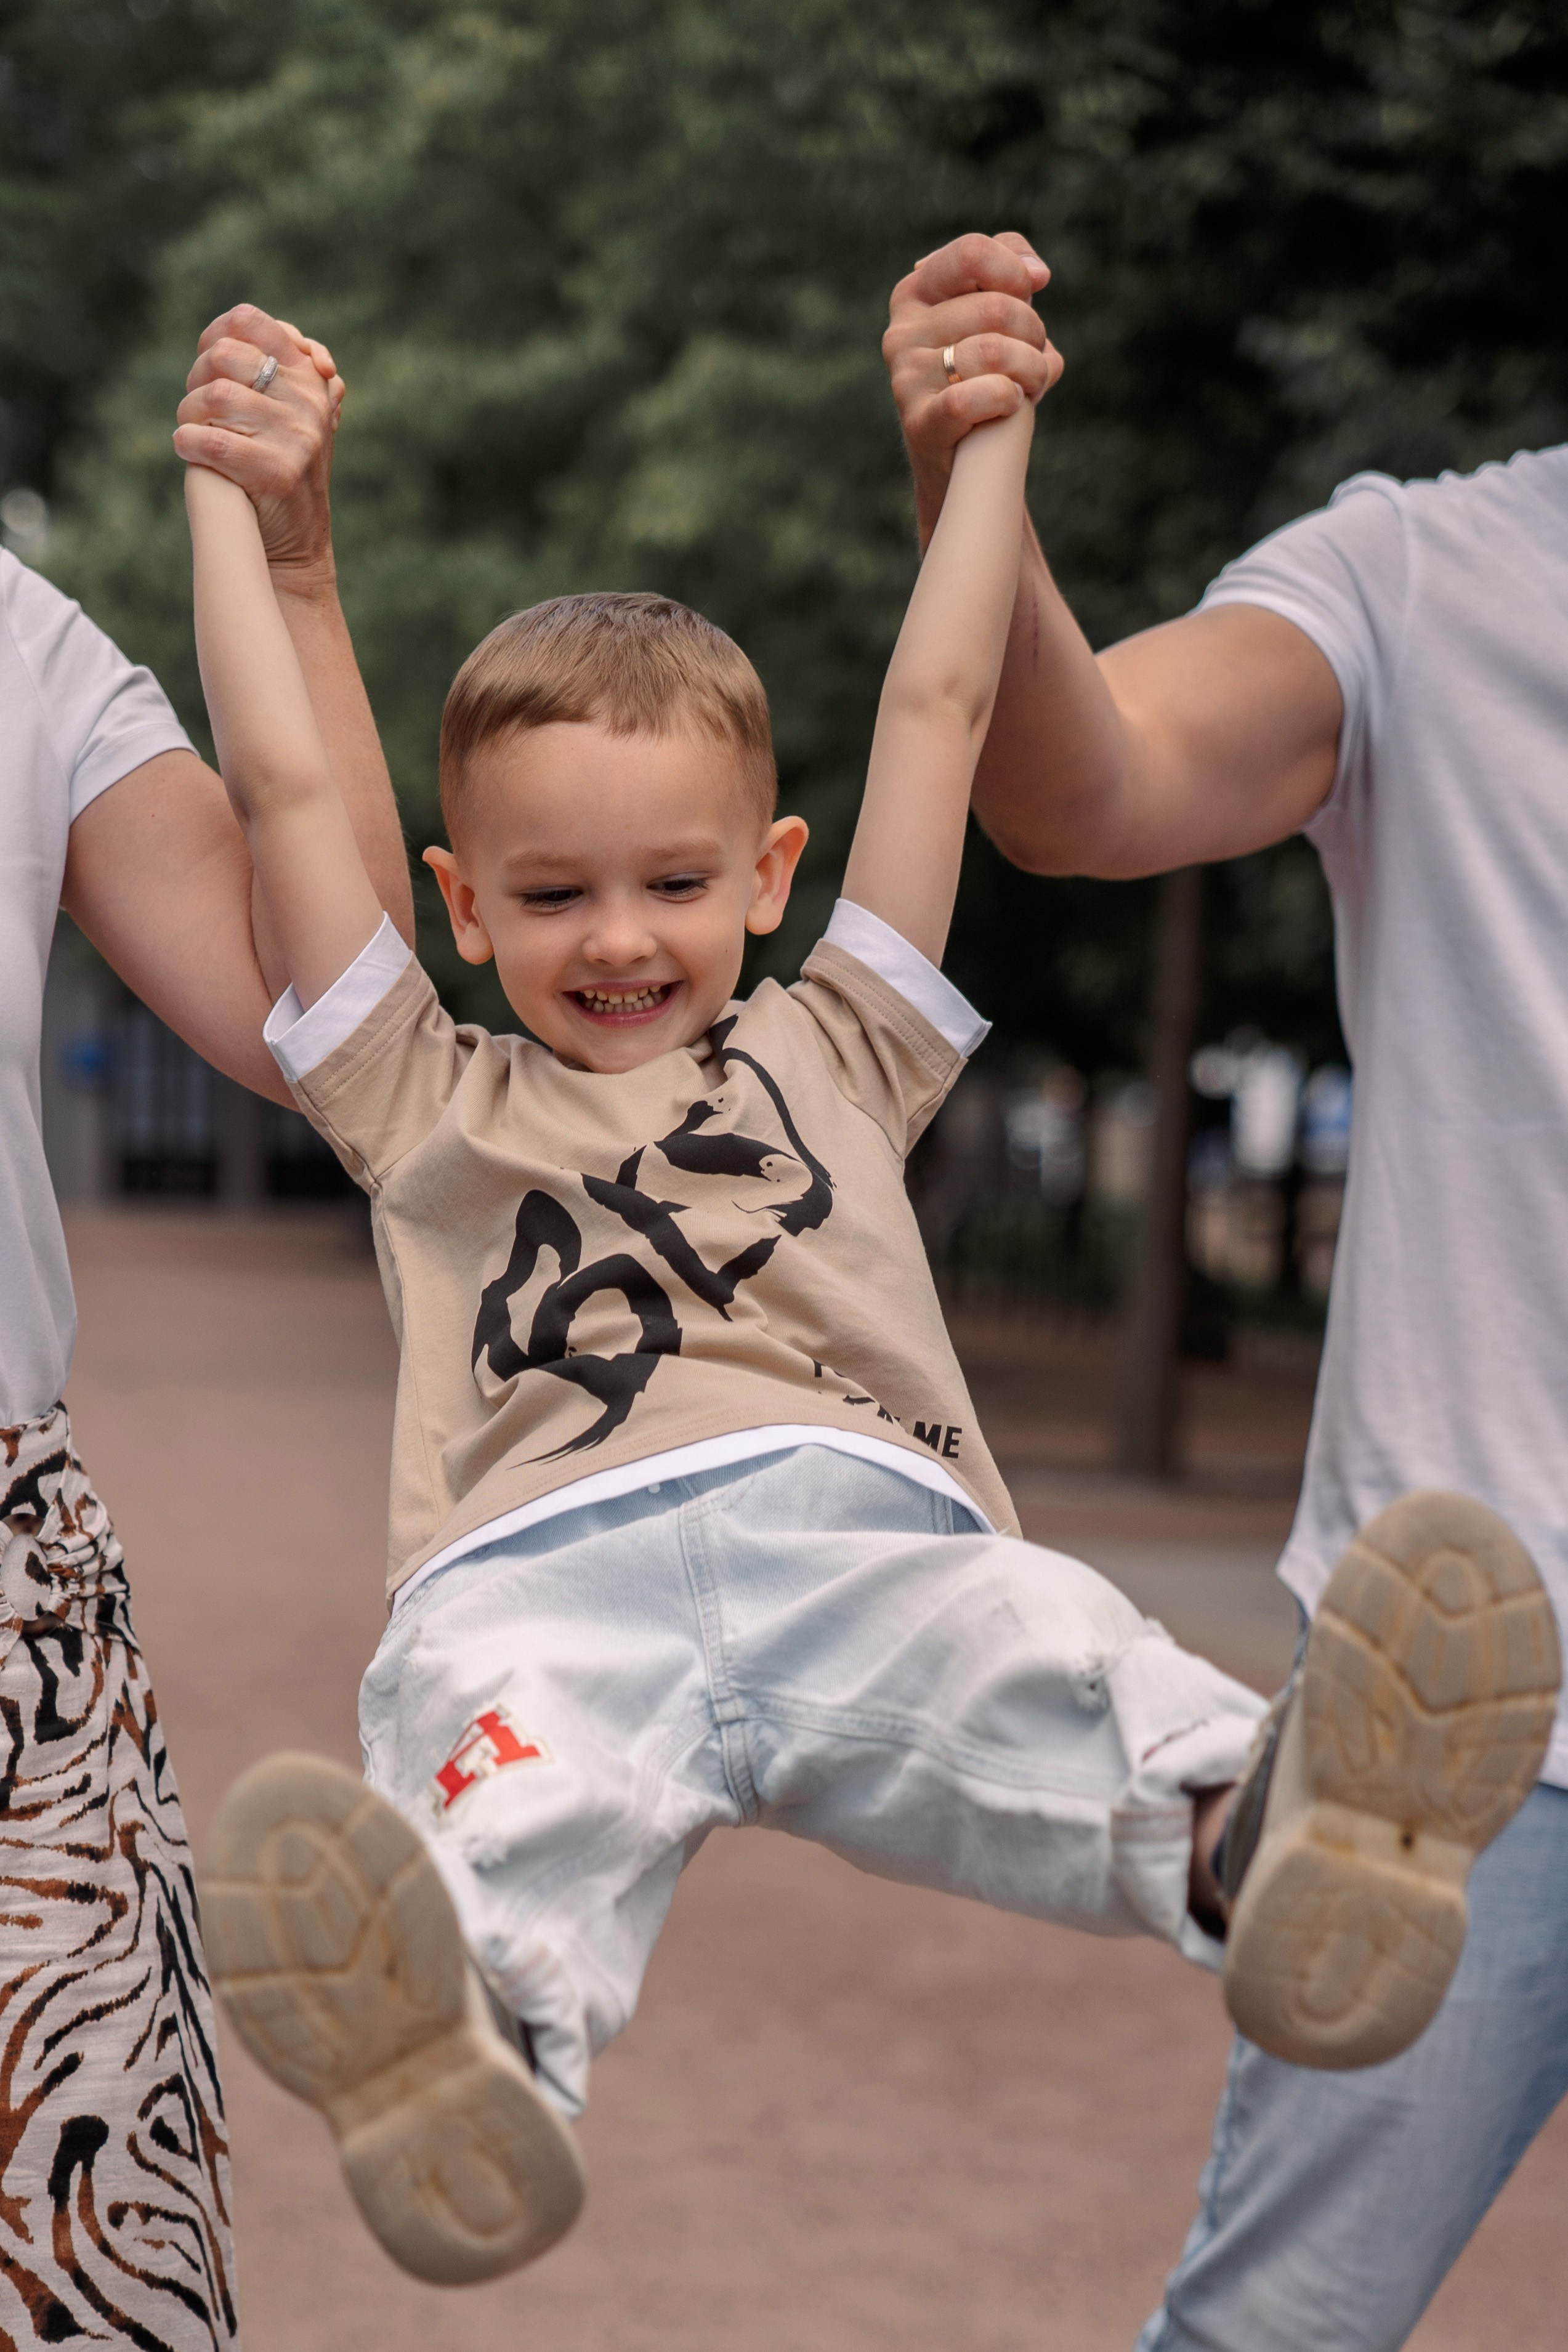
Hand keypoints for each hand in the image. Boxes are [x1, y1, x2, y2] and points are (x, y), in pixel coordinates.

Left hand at [173, 304, 344, 587]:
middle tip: (198, 407)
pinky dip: (188, 445)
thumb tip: (238, 324)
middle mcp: (308, 401)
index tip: (210, 366)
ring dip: (189, 415)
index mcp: (308, 377)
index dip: (215, 335)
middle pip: (223, 356)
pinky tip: (189, 450)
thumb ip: (272, 367)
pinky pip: (212, 442)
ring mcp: (297, 437)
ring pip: (215, 396)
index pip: (249, 322)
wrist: (297, 545)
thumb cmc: (279, 470)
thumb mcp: (290, 413)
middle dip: (196, 380)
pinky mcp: (278, 472)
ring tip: (193, 431)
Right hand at [882, 231, 1061, 536]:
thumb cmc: (984, 376)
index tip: (1031, 293)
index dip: (1015, 273)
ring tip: (1028, 385)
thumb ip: (1010, 270)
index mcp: (916, 293)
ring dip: (1031, 370)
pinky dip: (1007, 399)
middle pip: (996, 306)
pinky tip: (1010, 405)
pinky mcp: (919, 424)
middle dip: (1033, 332)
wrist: (962, 460)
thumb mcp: (996, 314)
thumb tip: (1037, 275)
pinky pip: (971, 398)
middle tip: (1033, 357)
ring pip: (994, 351)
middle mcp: (902, 331)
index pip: (972, 253)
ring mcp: (905, 378)